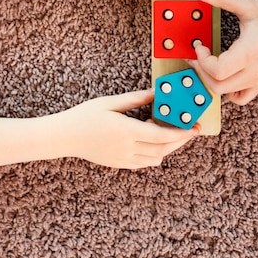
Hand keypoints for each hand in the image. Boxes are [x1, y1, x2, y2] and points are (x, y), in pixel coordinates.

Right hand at [60, 89, 199, 168]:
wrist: (64, 137)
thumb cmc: (85, 116)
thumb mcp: (110, 102)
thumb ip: (136, 99)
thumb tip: (157, 92)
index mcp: (126, 131)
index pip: (161, 136)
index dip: (180, 134)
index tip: (193, 128)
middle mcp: (127, 149)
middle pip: (163, 149)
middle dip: (180, 141)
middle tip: (191, 130)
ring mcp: (123, 159)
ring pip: (156, 159)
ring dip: (168, 147)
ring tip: (170, 132)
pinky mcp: (119, 164)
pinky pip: (144, 163)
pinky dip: (155, 153)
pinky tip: (154, 140)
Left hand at [189, 0, 257, 104]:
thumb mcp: (249, 4)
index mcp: (248, 53)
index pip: (218, 70)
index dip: (203, 60)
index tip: (200, 45)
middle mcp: (251, 72)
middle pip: (217, 85)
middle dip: (201, 71)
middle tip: (198, 56)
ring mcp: (255, 81)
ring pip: (224, 93)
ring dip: (210, 80)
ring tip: (207, 64)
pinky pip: (238, 98)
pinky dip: (226, 91)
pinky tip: (224, 76)